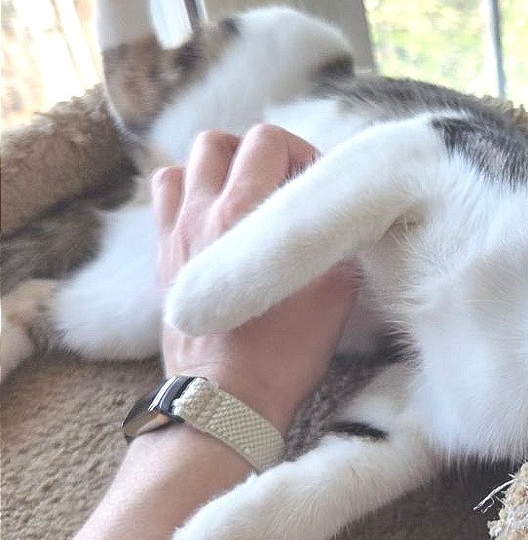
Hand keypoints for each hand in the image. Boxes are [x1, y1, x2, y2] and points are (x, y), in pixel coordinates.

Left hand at [151, 125, 359, 434]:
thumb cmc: (284, 352)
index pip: (269, 139)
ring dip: (217, 170)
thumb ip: (343, 241)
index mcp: (246, 213)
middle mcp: (203, 214)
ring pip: (185, 165)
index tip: (318, 189)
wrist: (226, 400)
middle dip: (258, 154)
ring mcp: (176, 235)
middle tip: (284, 187)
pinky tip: (215, 222)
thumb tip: (353, 220)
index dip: (302, 153)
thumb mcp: (338, 293)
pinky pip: (164, 200)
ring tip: (245, 198)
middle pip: (222, 141)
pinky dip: (188, 194)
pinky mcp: (163, 259)